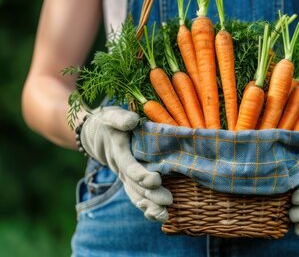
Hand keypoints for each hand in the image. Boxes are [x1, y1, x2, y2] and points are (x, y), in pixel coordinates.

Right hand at [80, 106, 172, 221]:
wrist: (96, 134)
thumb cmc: (109, 122)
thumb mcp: (112, 115)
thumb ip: (121, 119)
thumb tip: (133, 121)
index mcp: (118, 152)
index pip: (129, 166)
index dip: (141, 175)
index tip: (155, 179)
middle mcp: (120, 168)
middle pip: (134, 186)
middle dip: (151, 194)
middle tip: (168, 200)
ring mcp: (124, 177)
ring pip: (135, 195)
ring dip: (149, 206)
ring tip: (165, 215)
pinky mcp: (130, 181)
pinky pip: (136, 197)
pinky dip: (147, 207)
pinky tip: (160, 216)